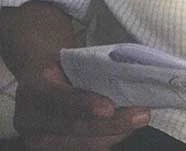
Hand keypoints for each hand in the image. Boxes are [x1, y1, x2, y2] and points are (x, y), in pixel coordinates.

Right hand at [14, 61, 150, 149]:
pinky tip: (125, 129)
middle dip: (111, 124)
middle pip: (73, 128)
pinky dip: (108, 140)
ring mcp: (38, 140)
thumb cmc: (61, 66)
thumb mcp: (69, 59)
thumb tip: (127, 73)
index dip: (84, 104)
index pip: (59, 97)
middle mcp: (29, 120)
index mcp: (33, 88)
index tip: (109, 108)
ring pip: (81, 145)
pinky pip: (84, 150)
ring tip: (138, 120)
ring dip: (115, 134)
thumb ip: (90, 69)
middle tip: (141, 115)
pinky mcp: (50, 150)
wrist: (39, 80)